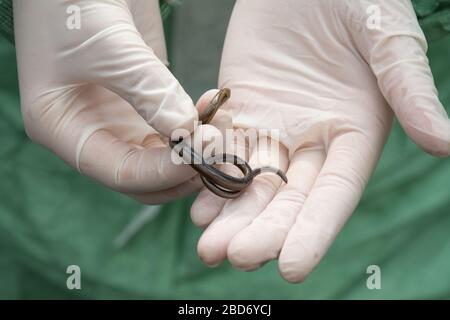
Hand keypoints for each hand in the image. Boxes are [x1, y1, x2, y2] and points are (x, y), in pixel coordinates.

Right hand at [14, 0, 216, 202]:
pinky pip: (174, 127)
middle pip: (146, 175)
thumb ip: (149, 93)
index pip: (121, 173)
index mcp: (64, 129)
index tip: (202, 153)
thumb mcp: (107, 48)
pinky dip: (197, 125)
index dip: (163, 172)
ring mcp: (121, 118)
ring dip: (197, 147)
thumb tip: (190, 134)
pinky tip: (214, 109)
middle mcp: (93, 132)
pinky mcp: (145, 100)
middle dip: (184, 167)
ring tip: (223, 123)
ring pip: (165, 156)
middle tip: (219, 144)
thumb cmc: (71, 2)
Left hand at [191, 0, 449, 281]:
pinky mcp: (239, 110)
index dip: (314, 231)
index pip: (333, 194)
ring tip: (208, 247)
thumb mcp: (386, 39)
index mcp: (352, 134)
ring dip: (230, 215)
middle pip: (286, 198)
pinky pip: (220, 150)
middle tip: (237, 259)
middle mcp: (311, 141)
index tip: (291, 269)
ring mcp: (272, 127)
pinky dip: (207, 177)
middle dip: (263, 230)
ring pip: (249, 182)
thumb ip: (407, 88)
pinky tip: (194, 204)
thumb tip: (445, 144)